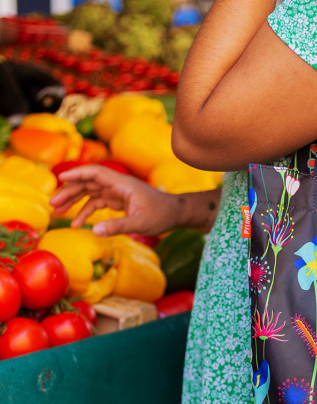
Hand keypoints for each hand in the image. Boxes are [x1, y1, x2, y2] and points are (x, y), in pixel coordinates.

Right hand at [50, 165, 180, 236]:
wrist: (176, 214)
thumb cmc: (162, 215)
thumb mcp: (140, 223)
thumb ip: (117, 226)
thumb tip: (94, 231)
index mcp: (123, 184)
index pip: (96, 173)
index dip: (77, 173)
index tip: (61, 178)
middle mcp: (118, 185)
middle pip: (89, 183)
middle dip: (70, 191)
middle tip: (53, 204)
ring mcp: (118, 192)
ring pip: (91, 192)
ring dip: (74, 201)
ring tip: (58, 212)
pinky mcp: (119, 201)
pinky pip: (98, 202)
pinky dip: (86, 211)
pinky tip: (77, 223)